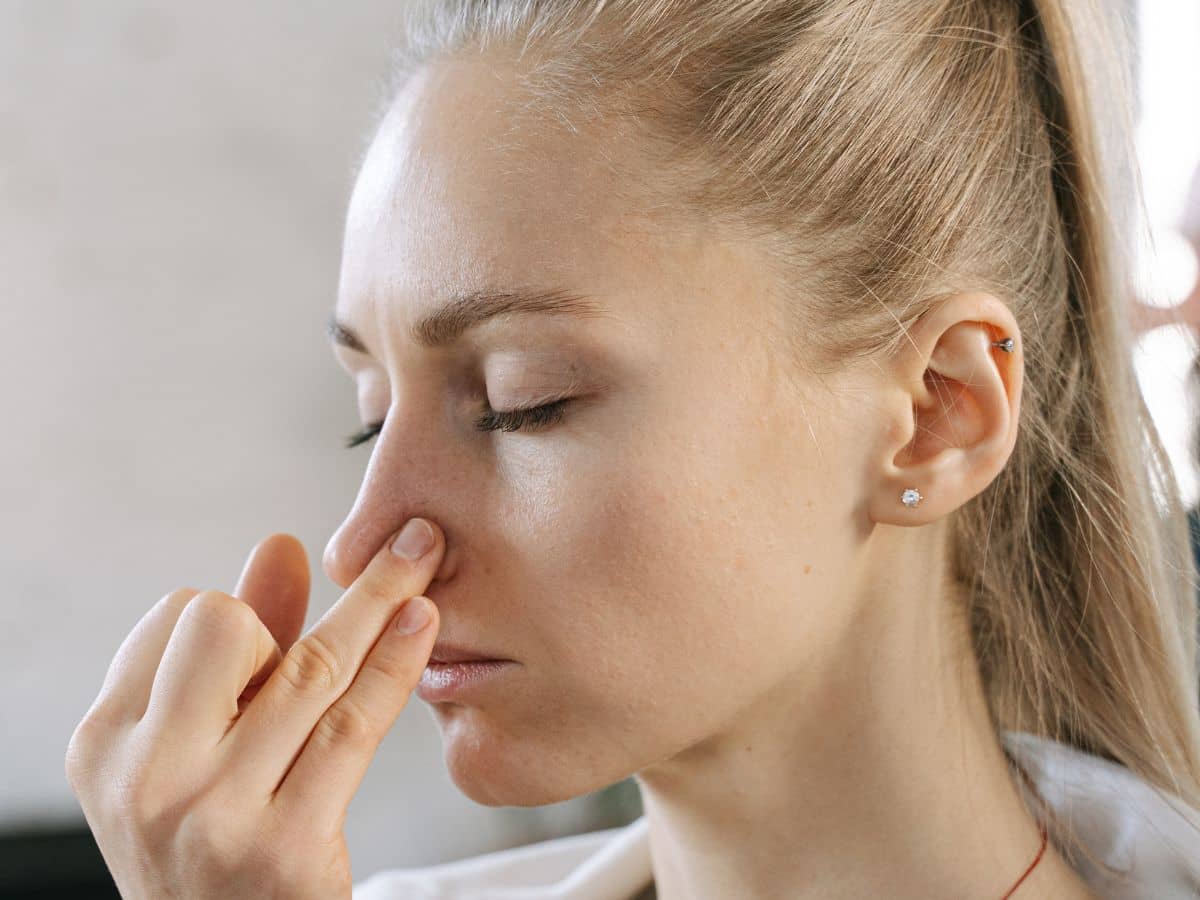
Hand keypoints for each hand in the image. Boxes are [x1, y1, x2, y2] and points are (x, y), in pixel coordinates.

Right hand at [64, 518, 444, 899]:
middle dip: (288, 612)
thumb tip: (281, 543)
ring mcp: (215, 816)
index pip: (175, 618)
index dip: (239, 615)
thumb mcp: (198, 745)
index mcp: (105, 744)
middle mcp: (146, 779)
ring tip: (422, 549)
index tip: (274, 634)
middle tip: (344, 609)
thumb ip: (233, 648)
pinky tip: (421, 620)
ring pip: (310, 670)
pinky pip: (352, 727)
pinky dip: (394, 663)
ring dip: (377, 597)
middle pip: (226, 629)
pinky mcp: (287, 849)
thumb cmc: (214, 835)